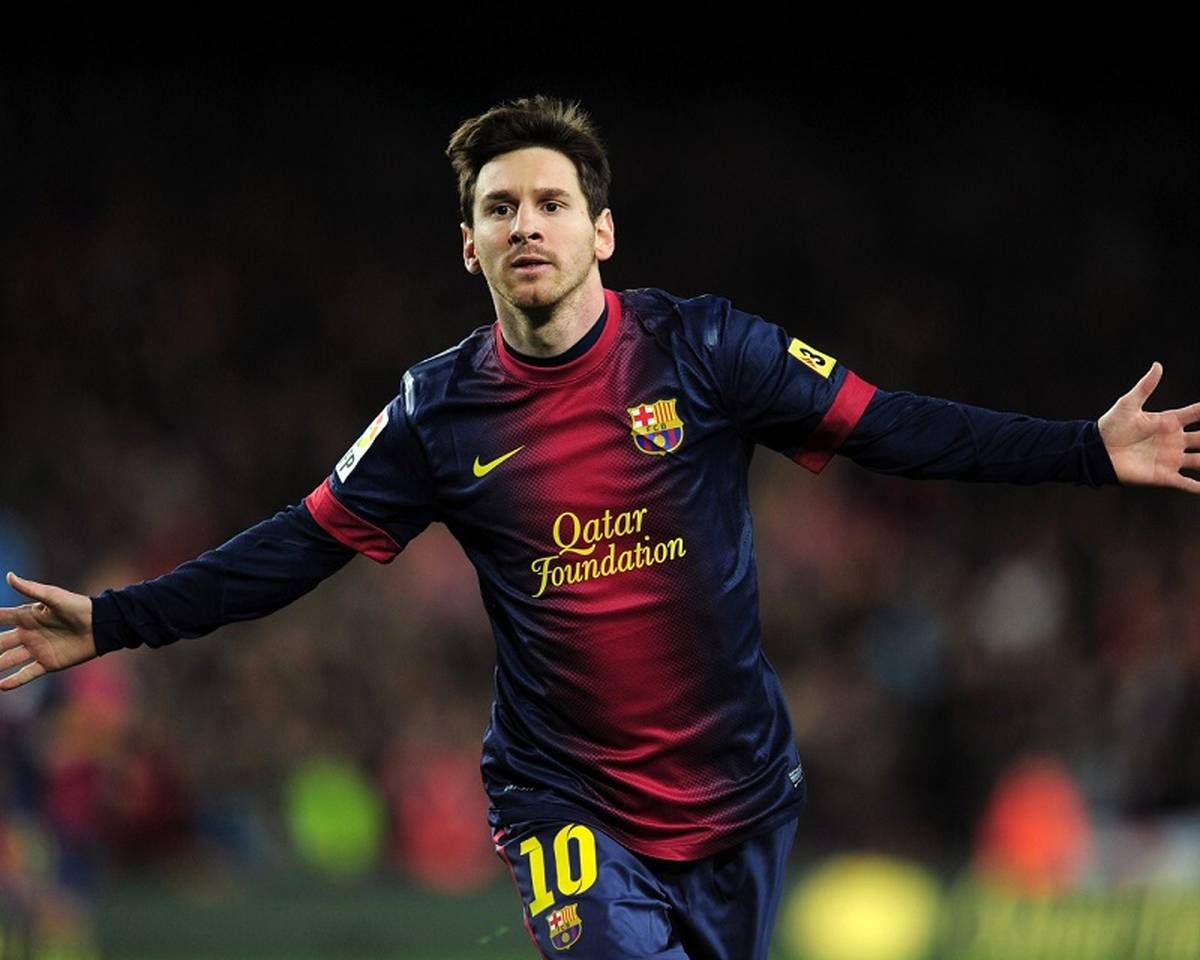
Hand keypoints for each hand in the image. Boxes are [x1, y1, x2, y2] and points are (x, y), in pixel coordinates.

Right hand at [0, 572, 97, 690]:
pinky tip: (1, 686)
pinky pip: (27, 673)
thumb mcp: (53, 597)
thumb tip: (9, 576)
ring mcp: (36, 649)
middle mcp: (28, 634)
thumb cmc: (77, 607)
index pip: (0, 618)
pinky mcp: (48, 663)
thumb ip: (31, 589)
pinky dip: (15, 680)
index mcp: (27, 616)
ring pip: (8, 660)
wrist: (100, 625)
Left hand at [1098, 362, 1199, 491]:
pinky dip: (1198, 487)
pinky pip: (1186, 483)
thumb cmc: (1110, 426)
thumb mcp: (1128, 404)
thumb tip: (1157, 365)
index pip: (1197, 413)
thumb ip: (1145, 387)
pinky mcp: (1164, 475)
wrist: (1096, 451)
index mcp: (1169, 421)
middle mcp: (1175, 440)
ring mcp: (1171, 458)